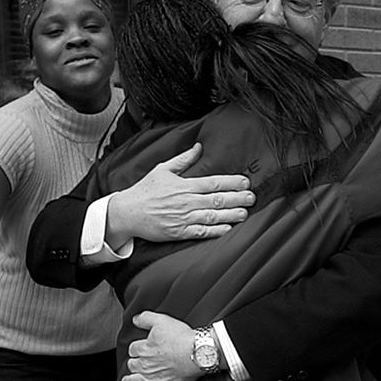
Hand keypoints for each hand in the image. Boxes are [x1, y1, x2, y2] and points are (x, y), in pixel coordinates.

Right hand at [106, 143, 254, 247]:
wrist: (128, 212)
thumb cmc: (144, 191)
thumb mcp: (162, 169)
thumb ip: (183, 160)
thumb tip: (199, 147)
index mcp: (184, 185)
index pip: (213, 182)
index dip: (232, 182)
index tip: (245, 182)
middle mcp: (186, 202)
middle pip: (217, 199)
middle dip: (237, 198)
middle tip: (252, 197)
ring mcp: (183, 218)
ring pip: (212, 216)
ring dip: (230, 215)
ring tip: (245, 213)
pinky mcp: (178, 232)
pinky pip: (201, 232)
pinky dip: (215, 231)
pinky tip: (227, 228)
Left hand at [120, 311, 202, 380]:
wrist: (197, 354)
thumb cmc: (182, 337)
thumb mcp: (161, 320)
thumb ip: (145, 318)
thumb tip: (134, 319)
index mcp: (143, 348)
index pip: (133, 348)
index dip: (138, 348)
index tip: (142, 348)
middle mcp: (144, 364)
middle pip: (133, 364)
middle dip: (135, 362)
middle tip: (139, 362)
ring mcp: (150, 378)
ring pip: (133, 379)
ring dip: (129, 379)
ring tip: (127, 380)